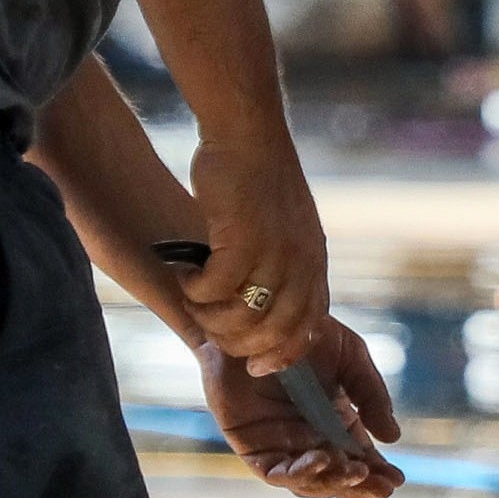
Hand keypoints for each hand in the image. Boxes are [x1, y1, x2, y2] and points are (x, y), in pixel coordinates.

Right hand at [180, 136, 332, 370]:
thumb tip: (257, 306)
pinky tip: (185, 273)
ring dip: (209, 317)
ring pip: (241, 318)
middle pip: (273, 334)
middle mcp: (300, 264)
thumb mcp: (285, 228)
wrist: (248, 134)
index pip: (307, 329)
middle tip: (208, 330)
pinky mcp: (241, 241)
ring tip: (193, 299)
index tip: (254, 363)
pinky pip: (214, 289)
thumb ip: (281, 266)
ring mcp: (274, 255)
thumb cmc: (258, 178)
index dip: (281, 354)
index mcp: (314, 263)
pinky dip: (194, 290)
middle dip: (237, 344)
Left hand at [201, 333, 404, 497]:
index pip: (359, 457)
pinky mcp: (252, 446)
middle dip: (360, 487)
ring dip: (333, 484)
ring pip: (308, 482)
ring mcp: (281, 445)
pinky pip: (275, 473)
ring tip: (356, 473)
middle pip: (337, 477)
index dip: (377, 473)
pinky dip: (299, 474)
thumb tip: (393, 438)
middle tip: (381, 488)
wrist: (259, 317)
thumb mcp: (351, 358)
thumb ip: (372, 396)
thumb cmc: (304, 332)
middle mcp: (310, 438)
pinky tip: (323, 461)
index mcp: (336, 421)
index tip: (397, 480)